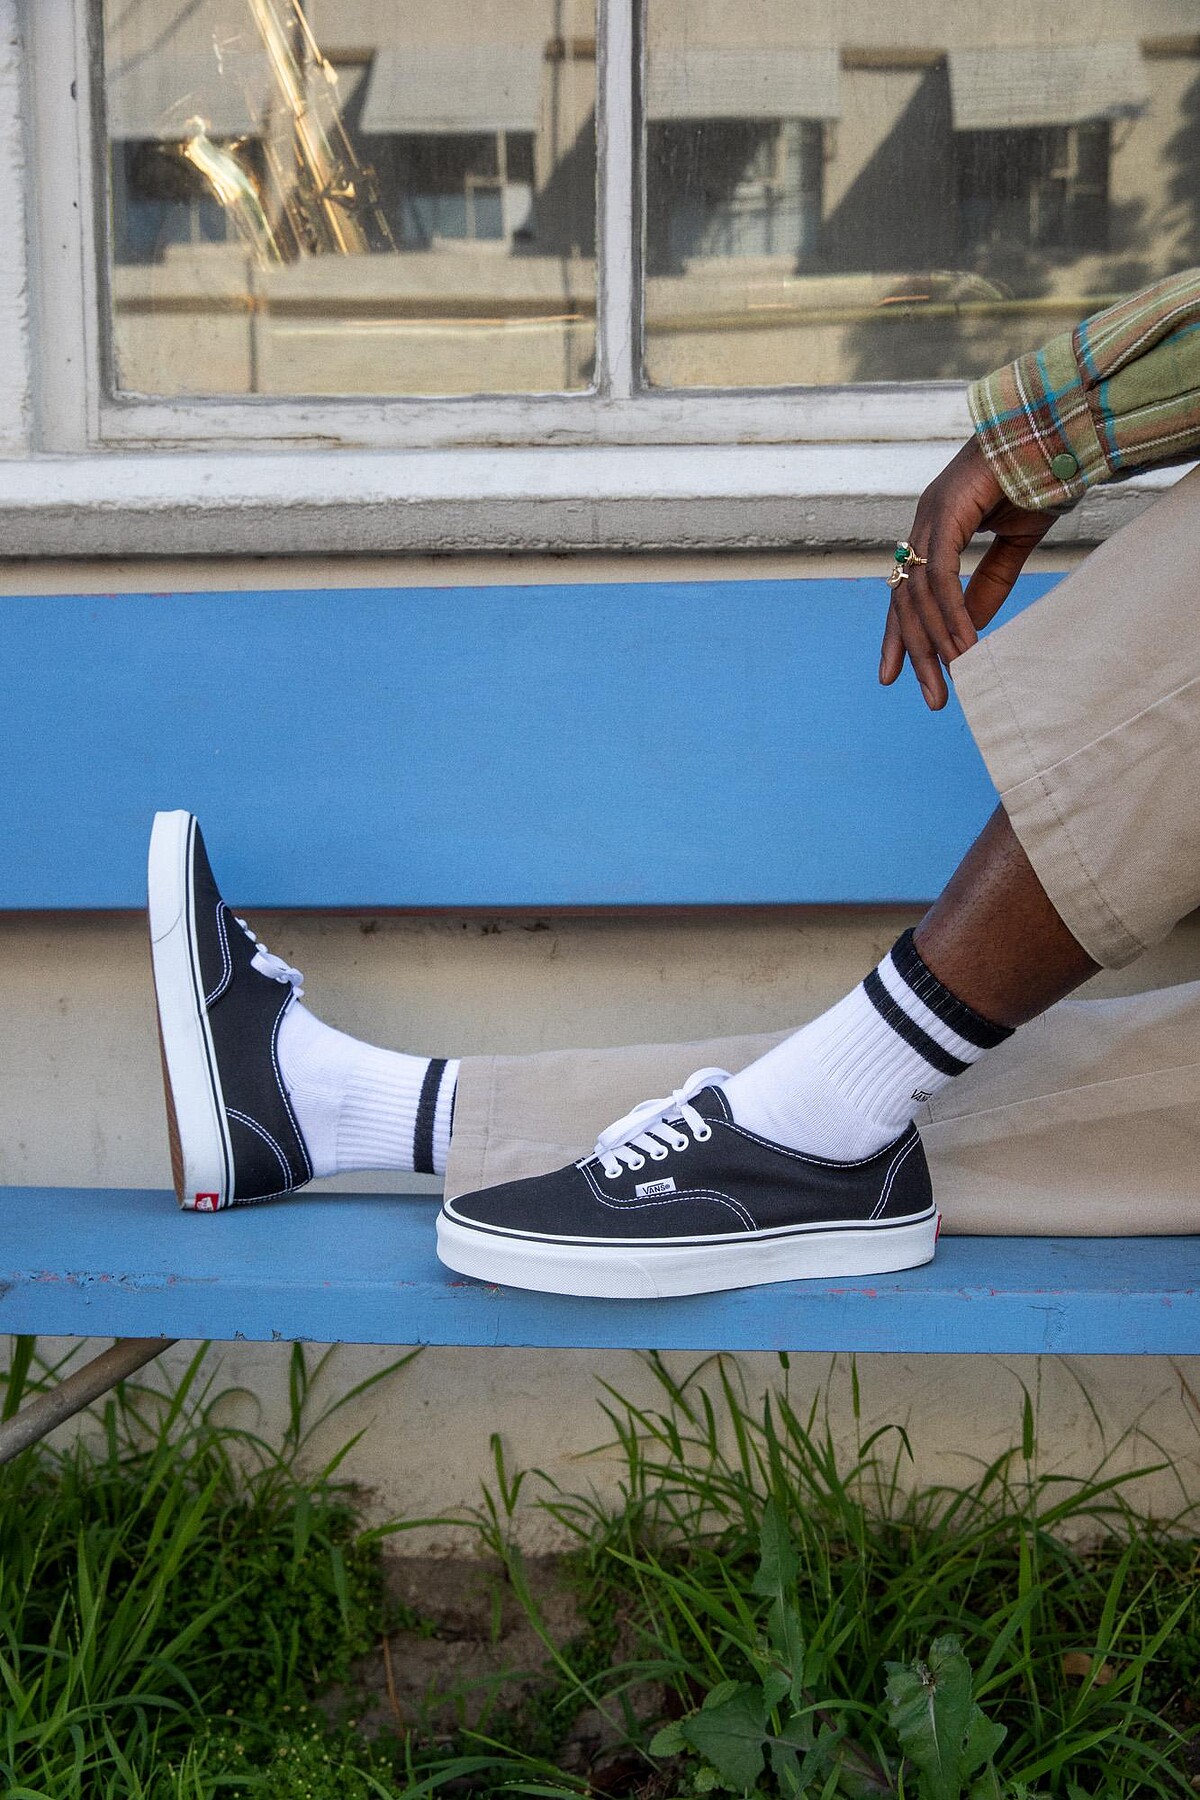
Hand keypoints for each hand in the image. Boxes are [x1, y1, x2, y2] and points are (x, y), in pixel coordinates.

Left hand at [879, 436, 1056, 709]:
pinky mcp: (947, 512)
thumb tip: (970, 627)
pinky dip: (952, 613)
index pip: (906, 592)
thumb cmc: (1036, 477)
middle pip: (906, 600)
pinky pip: (943, 575)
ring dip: (936, 641)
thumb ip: (989, 584)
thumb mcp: (1012, 545)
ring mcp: (930, 515)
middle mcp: (923, 523)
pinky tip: (963, 644)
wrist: (1055, 430)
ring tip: (954, 678)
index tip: (894, 676)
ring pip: (921, 593)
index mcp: (933, 529)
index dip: (899, 635)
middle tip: (930, 698)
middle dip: (916, 652)